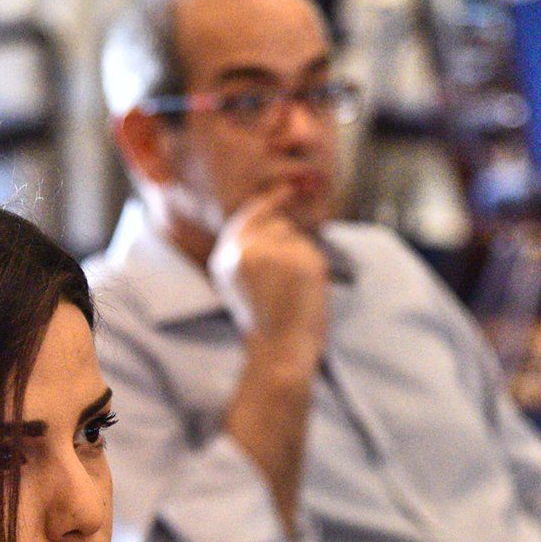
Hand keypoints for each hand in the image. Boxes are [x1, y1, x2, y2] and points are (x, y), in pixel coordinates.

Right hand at [207, 183, 330, 364]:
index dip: (269, 202)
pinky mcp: (301, 260)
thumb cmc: (263, 323)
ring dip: (300, 256)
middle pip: (277, 223)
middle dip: (287, 240)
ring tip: (292, 289)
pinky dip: (314, 268)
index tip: (286, 191)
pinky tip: (304, 290)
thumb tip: (274, 216)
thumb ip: (247, 251)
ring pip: (296, 236)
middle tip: (290, 273)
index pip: (249, 215)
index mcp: (227, 257)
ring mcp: (274, 253)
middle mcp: (247, 250)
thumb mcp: (240, 284)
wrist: (279, 350)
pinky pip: (313, 250)